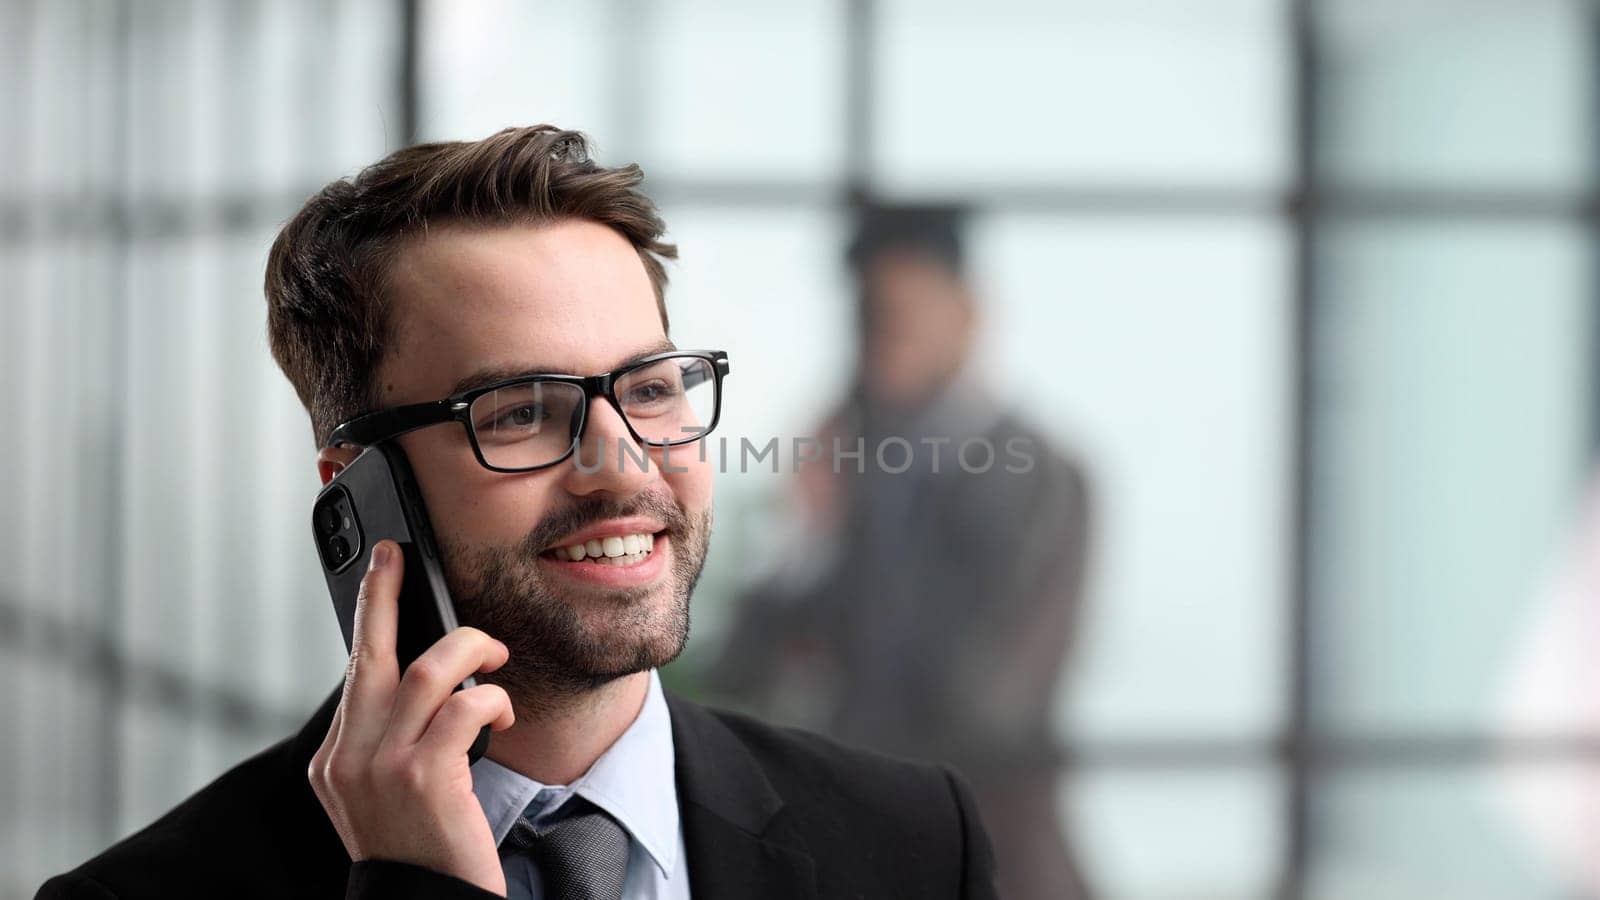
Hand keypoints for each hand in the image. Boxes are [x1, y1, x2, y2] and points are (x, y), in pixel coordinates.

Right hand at [308, 539, 515, 895]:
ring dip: (471, 650)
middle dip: (381, 594)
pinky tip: (502, 709)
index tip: (379, 575)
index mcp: (333, 762)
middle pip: (366, 653)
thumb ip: (390, 739)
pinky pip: (465, 708)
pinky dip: (492, 698)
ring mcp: (382, 766)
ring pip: (426, 671)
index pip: (352, 673)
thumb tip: (420, 675)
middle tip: (396, 555)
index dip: (369, 619)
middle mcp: (348, 758)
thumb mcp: (385, 794)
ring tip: (494, 657)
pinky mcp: (424, 776)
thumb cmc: (422, 850)